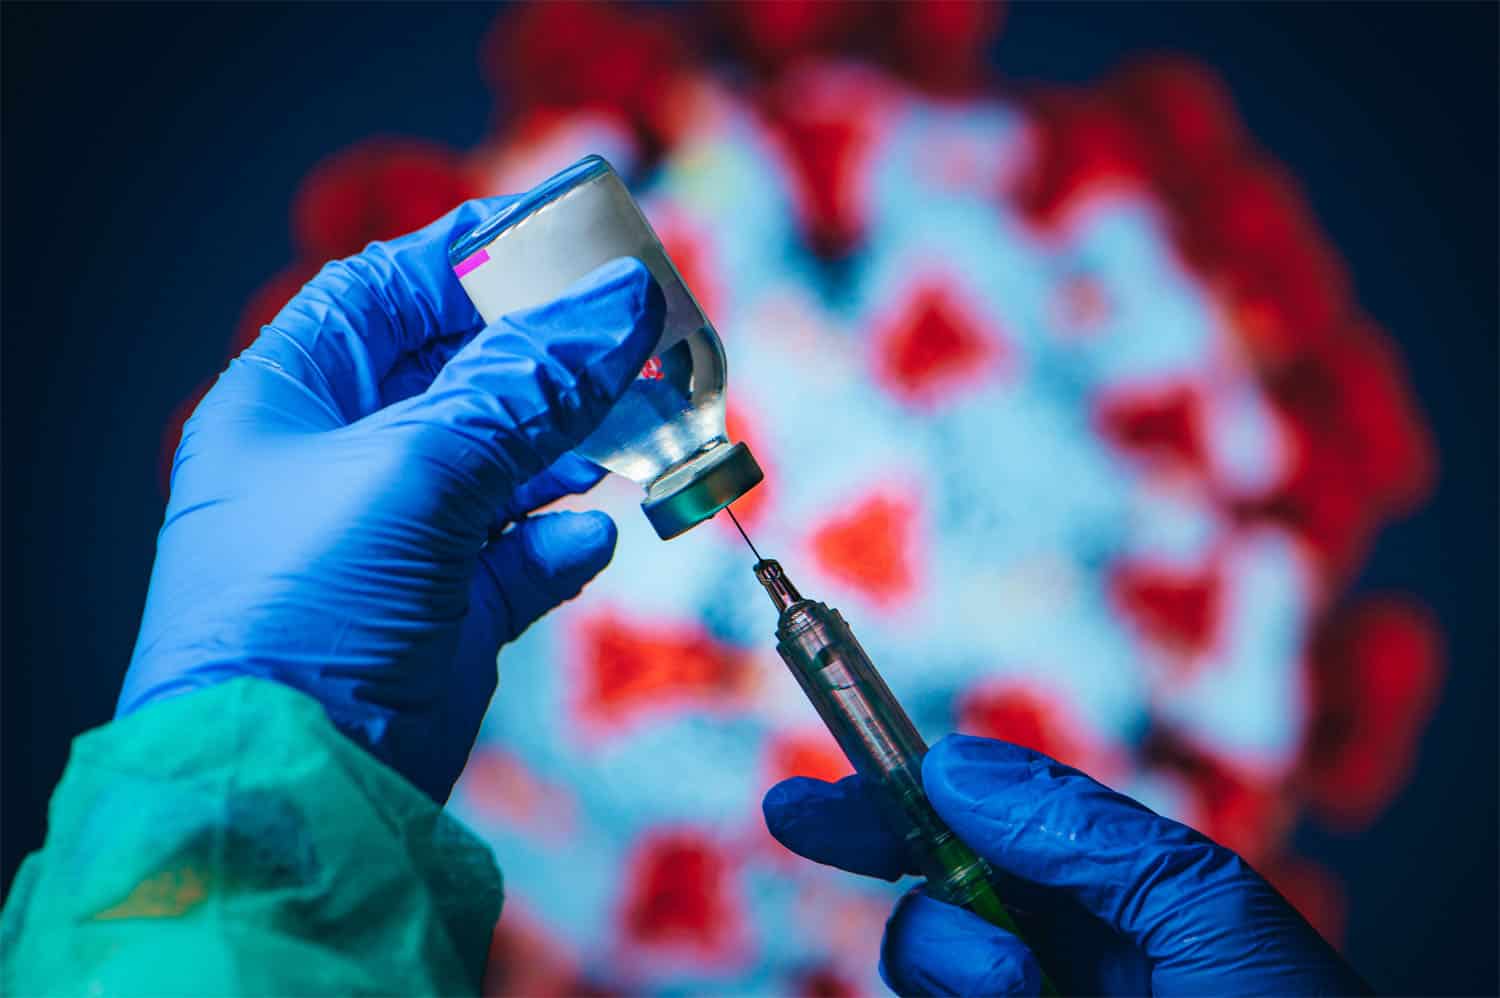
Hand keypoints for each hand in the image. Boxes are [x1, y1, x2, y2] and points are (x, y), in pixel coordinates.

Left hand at [119, 200, 663, 801]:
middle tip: (644, 334)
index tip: (566, 238)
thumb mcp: (419, 468)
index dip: (473, 257)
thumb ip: (527, 382)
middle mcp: (341, 462)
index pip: (385, 292)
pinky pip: (523, 554)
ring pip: (508, 463)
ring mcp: (399, 541)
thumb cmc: (311, 604)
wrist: (295, 790)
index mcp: (291, 400)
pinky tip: (591, 534)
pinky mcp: (447, 614)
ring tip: (652, 423)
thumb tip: (622, 302)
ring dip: (578, 444)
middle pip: (465, 374)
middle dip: (553, 355)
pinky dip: (563, 540)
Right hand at [764, 734, 1367, 995]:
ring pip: (924, 967)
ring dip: (953, 956)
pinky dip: (954, 987)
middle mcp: (1068, 967)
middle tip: (803, 817)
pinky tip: (1011, 994)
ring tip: (1024, 987)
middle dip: (882, 848)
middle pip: (935, 894)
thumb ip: (1084, 833)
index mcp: (1120, 908)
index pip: (990, 832)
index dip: (900, 797)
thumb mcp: (1207, 913)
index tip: (816, 790)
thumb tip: (957, 765)